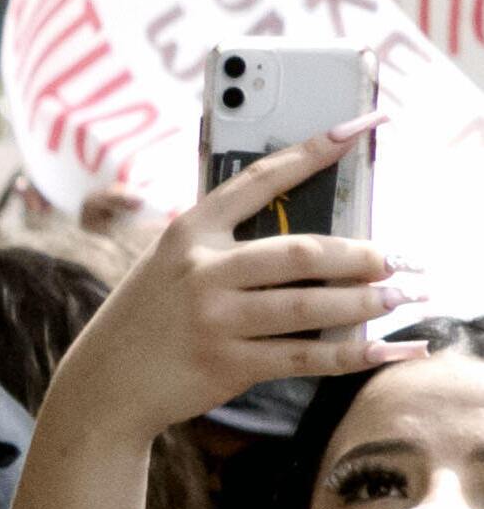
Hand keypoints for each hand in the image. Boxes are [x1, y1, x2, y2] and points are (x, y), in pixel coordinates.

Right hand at [94, 129, 403, 423]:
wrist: (106, 381)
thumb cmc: (153, 315)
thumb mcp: (175, 265)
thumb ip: (232, 247)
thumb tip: (323, 245)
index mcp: (189, 231)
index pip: (260, 179)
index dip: (313, 152)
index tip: (358, 128)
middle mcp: (200, 270)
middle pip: (299, 253)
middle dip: (359, 255)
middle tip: (396, 259)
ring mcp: (214, 318)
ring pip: (309, 307)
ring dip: (366, 302)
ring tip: (402, 296)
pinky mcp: (228, 363)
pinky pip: (305, 357)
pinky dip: (353, 355)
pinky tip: (387, 348)